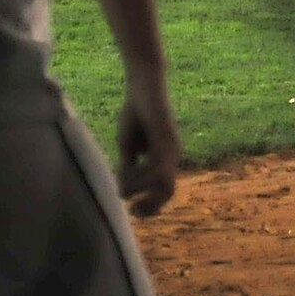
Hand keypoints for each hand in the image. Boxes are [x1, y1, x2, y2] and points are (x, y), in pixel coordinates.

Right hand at [116, 86, 179, 217]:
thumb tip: (122, 192)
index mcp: (164, 159)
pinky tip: (126, 172)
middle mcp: (172, 156)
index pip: (163, 190)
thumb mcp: (128, 145)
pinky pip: (158, 166)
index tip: (132, 211)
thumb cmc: (136, 111)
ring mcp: (171, 148)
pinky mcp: (165, 138)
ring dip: (140, 188)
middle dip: (152, 206)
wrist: (144, 83)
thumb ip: (128, 166)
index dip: (150, 205)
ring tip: (122, 183)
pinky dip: (142, 174)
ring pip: (162, 182)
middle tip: (133, 211)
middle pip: (168, 192)